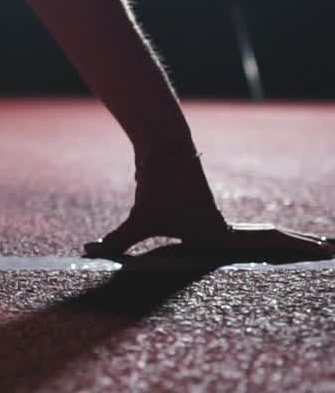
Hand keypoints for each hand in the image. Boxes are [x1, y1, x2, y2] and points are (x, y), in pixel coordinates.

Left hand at [85, 152, 332, 260]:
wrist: (165, 144)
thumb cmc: (156, 183)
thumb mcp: (140, 219)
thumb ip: (117, 241)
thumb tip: (86, 253)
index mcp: (220, 235)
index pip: (266, 246)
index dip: (293, 251)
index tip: (324, 251)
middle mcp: (225, 228)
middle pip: (270, 242)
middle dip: (299, 250)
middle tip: (331, 253)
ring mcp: (217, 220)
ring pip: (260, 235)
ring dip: (285, 245)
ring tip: (316, 250)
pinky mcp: (206, 214)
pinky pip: (243, 231)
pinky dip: (264, 238)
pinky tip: (266, 244)